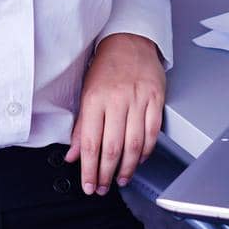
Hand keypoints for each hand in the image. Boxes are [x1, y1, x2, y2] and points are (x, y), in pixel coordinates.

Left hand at [65, 33, 164, 194]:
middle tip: (103, 188)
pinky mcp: (156, 100)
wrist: (130, 41)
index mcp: (95, 99)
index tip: (88, 185)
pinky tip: (139, 160)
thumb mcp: (86, 93)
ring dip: (127, 168)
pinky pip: (152, 133)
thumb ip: (81, 127)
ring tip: (120, 179)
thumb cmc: (106, 66)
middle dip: (106, 174)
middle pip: (112, 148)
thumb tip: (73, 155)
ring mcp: (139, 100)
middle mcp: (117, 100)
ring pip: (134, 145)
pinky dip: (146, 152)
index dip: (89, 170)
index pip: (91, 144)